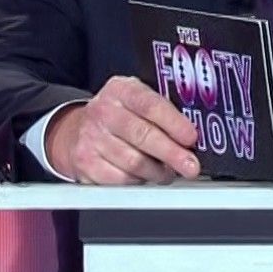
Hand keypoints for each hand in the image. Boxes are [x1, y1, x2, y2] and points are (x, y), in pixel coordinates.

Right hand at [45, 75, 200, 184]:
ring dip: (157, 172)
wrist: (79, 130)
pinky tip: (143, 175)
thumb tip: (193, 137)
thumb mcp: (137, 101)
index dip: (173, 123)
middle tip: (190, 165)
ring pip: (134, 162)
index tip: (191, 138)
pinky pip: (120, 179)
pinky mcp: (86, 162)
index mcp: (121, 90)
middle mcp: (103, 111)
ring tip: (168, 172)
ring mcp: (92, 137)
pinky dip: (138, 181)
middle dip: (172, 154)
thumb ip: (163, 112)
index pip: (149, 105)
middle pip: (142, 135)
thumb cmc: (119, 116)